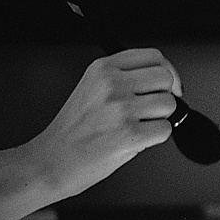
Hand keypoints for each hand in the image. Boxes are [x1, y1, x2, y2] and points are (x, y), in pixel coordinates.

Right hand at [27, 49, 179, 200]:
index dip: (167, 71)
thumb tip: (162, 82)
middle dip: (164, 95)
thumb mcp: (91, 89)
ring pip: (169, 104)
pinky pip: (165, 130)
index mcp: (103, 69)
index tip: (168, 85)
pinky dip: (155, 138)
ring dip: (160, 118)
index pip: (153, 56)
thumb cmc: (71, 132)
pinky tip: (136, 140)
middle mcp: (112, 84)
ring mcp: (121, 108)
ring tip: (137, 126)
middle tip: (150, 109)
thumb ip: (123, 78)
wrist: (50, 162)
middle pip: (165, 78)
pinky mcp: (130, 133)